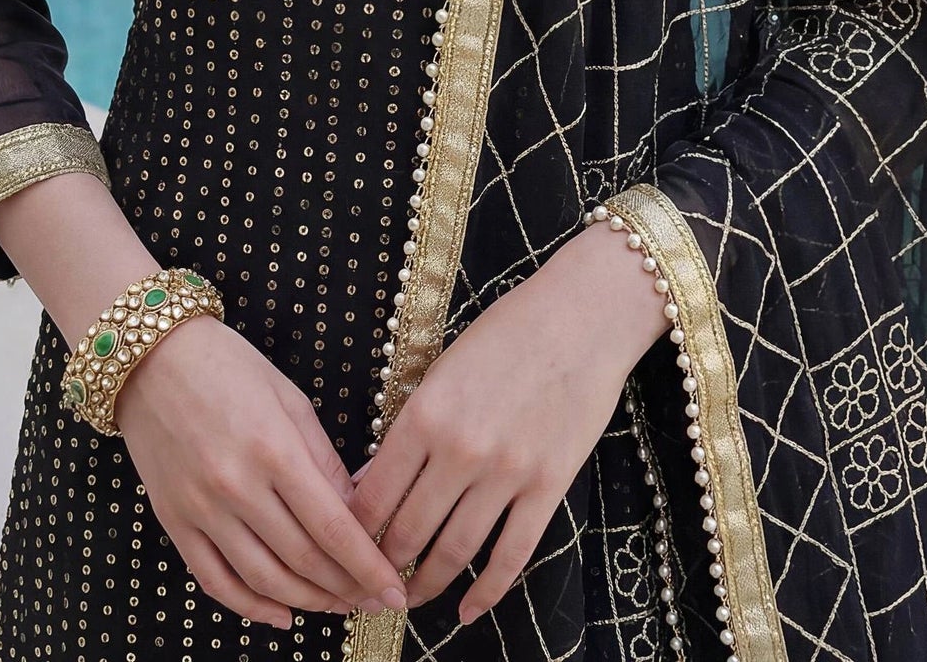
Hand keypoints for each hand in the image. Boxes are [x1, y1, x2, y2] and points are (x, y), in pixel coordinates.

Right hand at [115, 315, 410, 629]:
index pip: (332, 526)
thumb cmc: (225, 365)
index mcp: (273, 448)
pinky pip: (215, 581)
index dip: (368, 566)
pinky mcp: (174, 522)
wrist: (149, 357)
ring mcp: (201, 509)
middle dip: (346, 588)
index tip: (395, 589)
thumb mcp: (289, 398)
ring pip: (264, 579)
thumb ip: (322, 459)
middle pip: (303, 559)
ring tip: (337, 606)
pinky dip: (251, 606)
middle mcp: (236, 486)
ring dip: (307, 602)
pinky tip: (281, 615)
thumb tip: (354, 511)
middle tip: (373, 598)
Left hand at [347, 223, 666, 625]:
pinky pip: (511, 555)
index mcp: (425, 414)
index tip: (344, 546)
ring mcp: (506, 473)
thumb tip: (373, 481)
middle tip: (371, 582)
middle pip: (407, 531)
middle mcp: (460, 450)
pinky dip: (487, 591)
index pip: (373, 495)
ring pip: (454, 551)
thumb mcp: (443, 369)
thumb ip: (410, 427)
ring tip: (410, 598)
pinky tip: (468, 610)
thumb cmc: (508, 332)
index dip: (352, 530)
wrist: (582, 316)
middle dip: (383, 565)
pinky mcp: (548, 487)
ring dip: (427, 583)